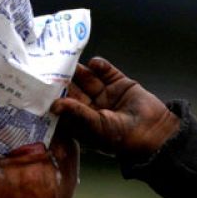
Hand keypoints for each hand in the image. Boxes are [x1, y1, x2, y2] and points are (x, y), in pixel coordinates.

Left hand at [50, 57, 179, 159]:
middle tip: (52, 66)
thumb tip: (54, 105)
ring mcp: (106, 94)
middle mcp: (92, 108)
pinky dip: (99, 66)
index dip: (55, 97)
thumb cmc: (122, 138)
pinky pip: (106, 72)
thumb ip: (75, 113)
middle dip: (65, 80)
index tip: (42, 85)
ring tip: (70, 60)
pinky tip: (94, 63)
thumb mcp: (95, 127)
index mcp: (83, 123)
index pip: (65, 107)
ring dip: (80, 71)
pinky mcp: (119, 83)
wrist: (154, 132)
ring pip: (88, 79)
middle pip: (75, 90)